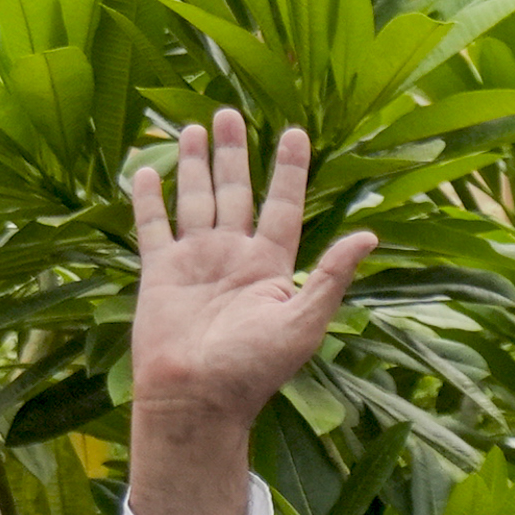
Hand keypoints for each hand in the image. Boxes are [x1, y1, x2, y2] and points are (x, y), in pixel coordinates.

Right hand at [124, 111, 374, 441]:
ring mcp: (194, 262)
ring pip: (196, 200)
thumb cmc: (252, 370)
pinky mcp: (159, 273)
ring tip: (196, 128)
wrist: (195, 399)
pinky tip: (145, 172)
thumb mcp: (303, 323)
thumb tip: (369, 236)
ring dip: (194, 165)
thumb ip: (330, 276)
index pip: (281, 206)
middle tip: (229, 115)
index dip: (288, 171)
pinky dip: (149, 200)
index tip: (293, 133)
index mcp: (269, 266)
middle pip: (235, 192)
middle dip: (233, 153)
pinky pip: (153, 227)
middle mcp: (232, 257)